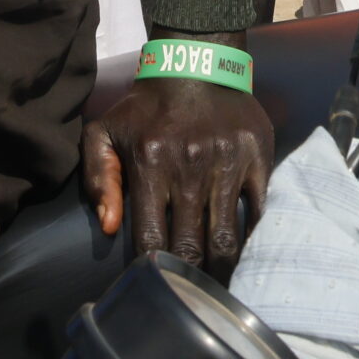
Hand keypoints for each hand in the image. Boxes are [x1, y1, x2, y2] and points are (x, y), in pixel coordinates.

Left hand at [82, 55, 273, 271]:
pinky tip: (247, 255)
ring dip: (221, 269)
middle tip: (190, 295)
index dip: (154, 270)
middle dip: (189, 279)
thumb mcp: (105, 132)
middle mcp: (189, 167)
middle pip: (192, 247)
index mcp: (150, 164)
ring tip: (216, 285)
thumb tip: (109, 226)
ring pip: (227, 238)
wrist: (196, 63)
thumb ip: (98, 177)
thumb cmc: (146, 108)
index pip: (151, 238)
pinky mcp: (258, 158)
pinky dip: (254, 239)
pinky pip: (260, 212)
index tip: (157, 285)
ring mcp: (228, 163)